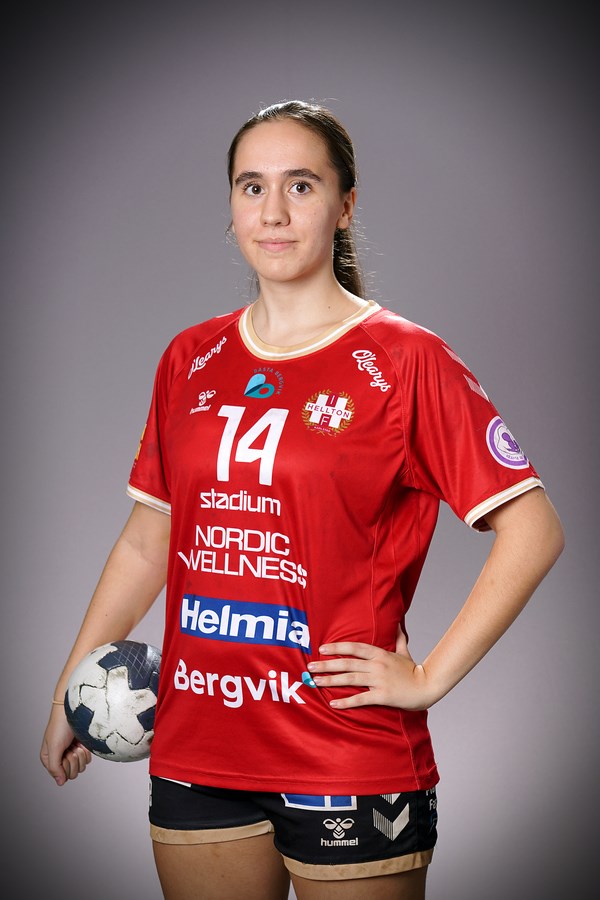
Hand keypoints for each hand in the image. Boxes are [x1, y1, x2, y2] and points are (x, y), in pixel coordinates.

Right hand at [40, 705, 91, 785]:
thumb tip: (60, 782)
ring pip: (81, 768)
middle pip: (72, 774)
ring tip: (76, 744)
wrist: (74, 710)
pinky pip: (88, 760)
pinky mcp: (82, 748)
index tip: (64, 753)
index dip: (64, 765)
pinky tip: (82, 742)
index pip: (60, 775)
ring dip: (81, 755)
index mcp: (49, 759)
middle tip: (71, 747)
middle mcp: (60, 758)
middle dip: (73, 760)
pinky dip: (87, 752)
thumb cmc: (61, 725)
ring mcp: (72, 753)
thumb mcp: (54, 747)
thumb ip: (54, 767)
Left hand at [308, 631, 433, 710]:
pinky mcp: (382, 696)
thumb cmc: (413, 671)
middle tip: (310, 667)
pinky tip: (333, 703)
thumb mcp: (404, 652)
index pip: (354, 648)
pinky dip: (346, 701)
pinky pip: (361, 699)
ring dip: (331, 681)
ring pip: (350, 679)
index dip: (337, 647)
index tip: (322, 649)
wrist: (427, 686)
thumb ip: (398, 639)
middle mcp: (377, 665)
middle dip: (327, 665)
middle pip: (347, 664)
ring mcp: (379, 680)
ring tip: (315, 682)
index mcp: (380, 654)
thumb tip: (398, 624)